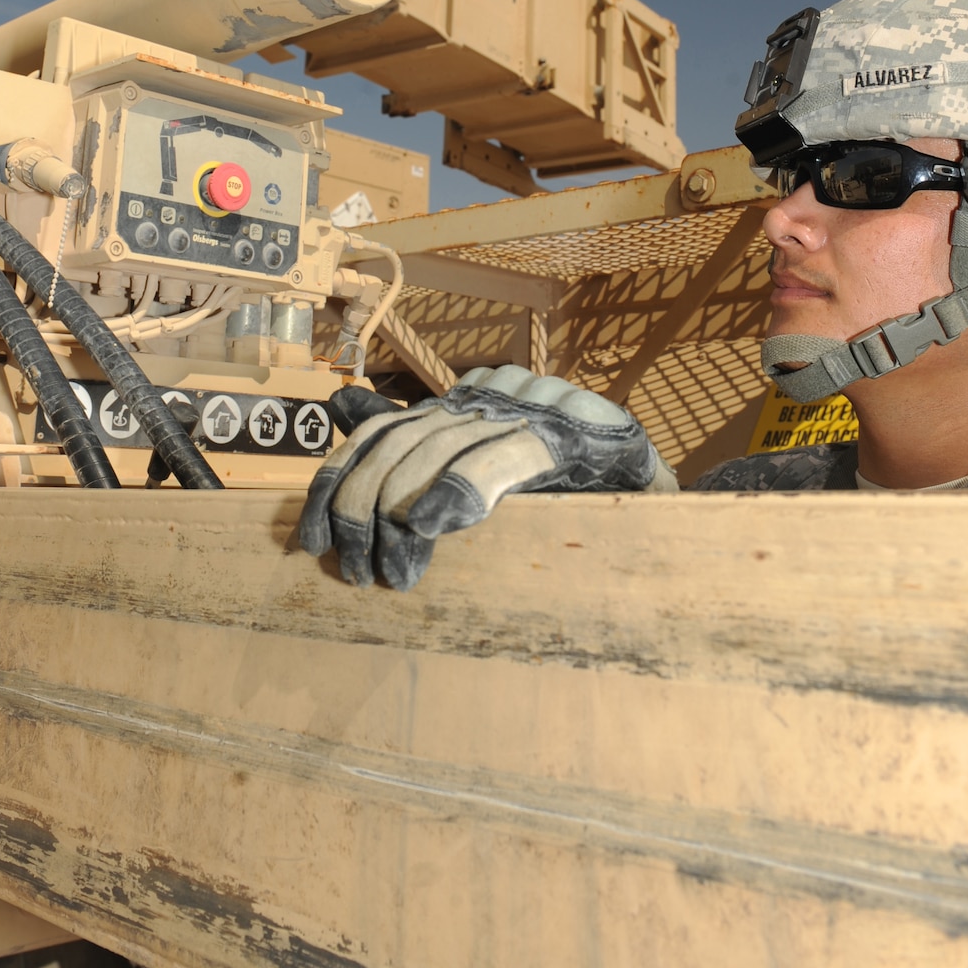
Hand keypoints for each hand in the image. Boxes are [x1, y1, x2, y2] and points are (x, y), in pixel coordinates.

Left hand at [298, 365, 675, 590]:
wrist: (657, 480)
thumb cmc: (568, 483)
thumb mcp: (485, 464)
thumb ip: (418, 439)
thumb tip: (343, 409)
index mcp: (467, 403)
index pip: (381, 431)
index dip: (338, 480)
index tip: (310, 539)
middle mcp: (492, 396)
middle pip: (400, 441)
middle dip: (362, 506)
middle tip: (353, 571)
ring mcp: (533, 408)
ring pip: (440, 446)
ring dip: (399, 511)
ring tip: (387, 569)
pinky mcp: (573, 435)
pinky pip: (503, 457)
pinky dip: (459, 488)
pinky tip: (429, 525)